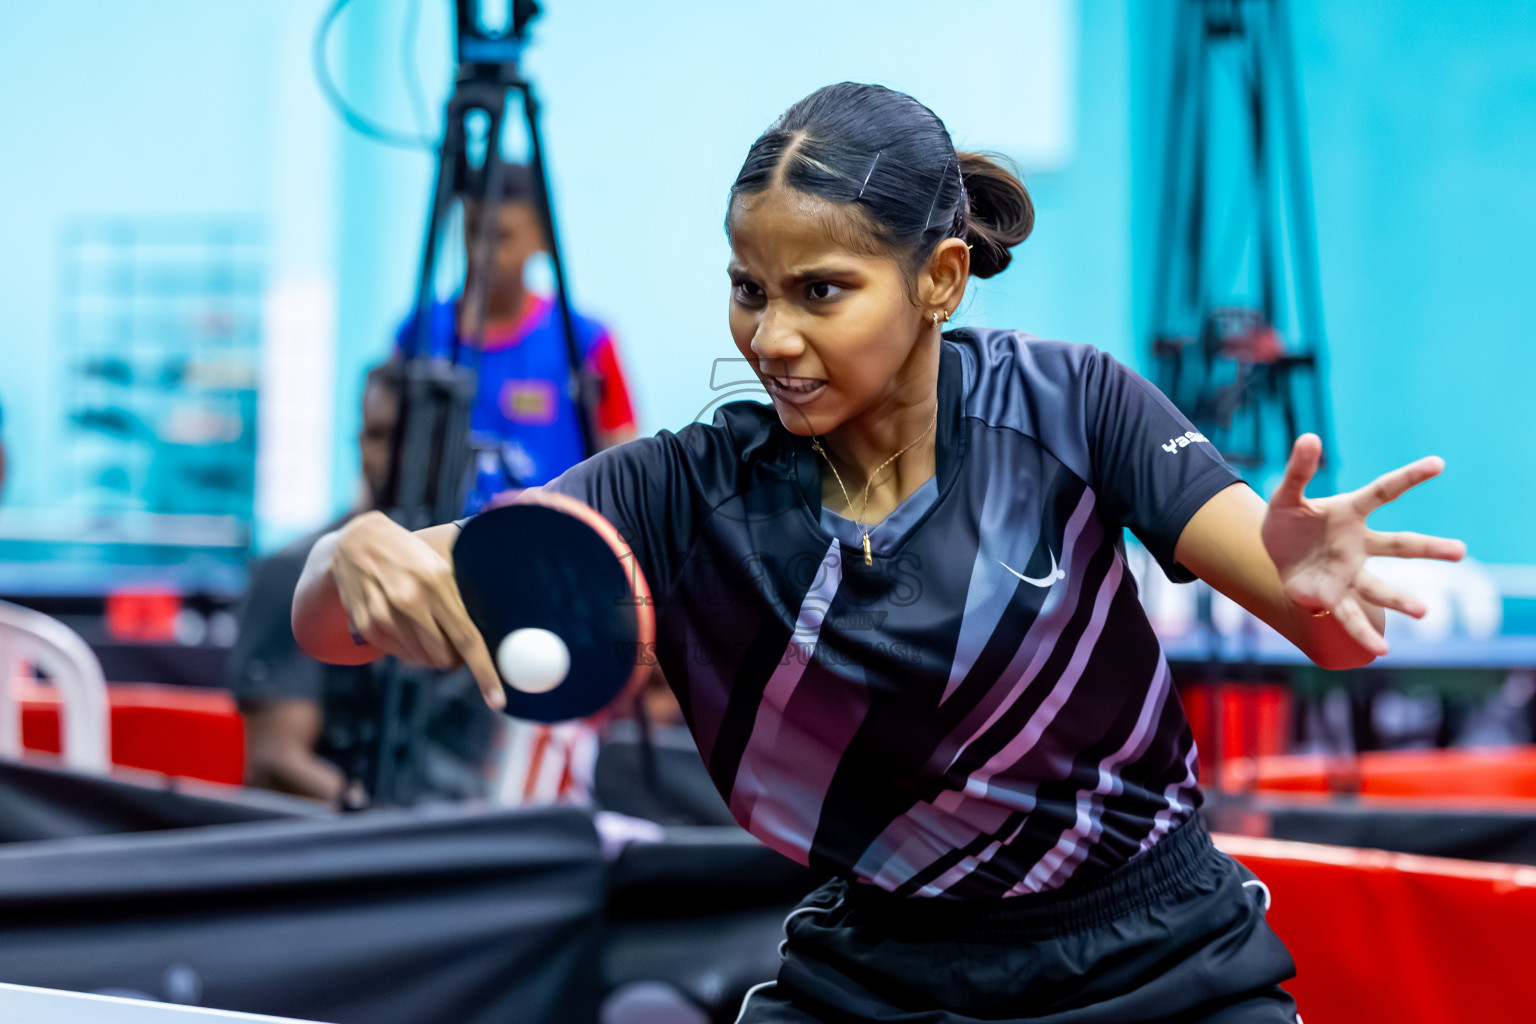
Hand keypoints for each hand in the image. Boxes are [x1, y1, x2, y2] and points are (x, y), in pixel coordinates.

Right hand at [331, 511, 503, 708]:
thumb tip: (484, 637)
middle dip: (455, 659)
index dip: (485, 672)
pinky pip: (400, 655)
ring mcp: (385, 615)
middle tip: (454, 645)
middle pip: (444, 657)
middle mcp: (410, 601)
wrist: (357, 541)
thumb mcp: (439, 566)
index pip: (468, 639)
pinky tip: (406, 626)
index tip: (498, 700)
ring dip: (432, 655)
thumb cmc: (410, 555)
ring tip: (426, 627)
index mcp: (437, 582)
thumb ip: (459, 599)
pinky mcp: (367, 625)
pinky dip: (410, 650)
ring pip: (422, 660)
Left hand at [1261, 434, 1465, 656]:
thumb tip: (1309, 437)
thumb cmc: (1287, 519)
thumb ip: (1298, 469)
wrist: (1273, 550)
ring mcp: (1348, 572)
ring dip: (1401, 600)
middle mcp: (1358, 545)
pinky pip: (1349, 616)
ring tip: (1424, 611)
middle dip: (1429, 548)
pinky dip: (1363, 632)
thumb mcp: (1286, 493)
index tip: (1438, 464)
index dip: (1409, 477)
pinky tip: (1381, 650)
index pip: (1384, 491)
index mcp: (1350, 513)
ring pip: (1379, 588)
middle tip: (1461, 551)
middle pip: (1399, 545)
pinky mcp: (1332, 595)